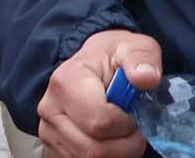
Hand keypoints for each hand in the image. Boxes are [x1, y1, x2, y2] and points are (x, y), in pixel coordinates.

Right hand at [35, 29, 160, 157]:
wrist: (91, 66)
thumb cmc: (112, 58)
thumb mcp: (133, 47)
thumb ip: (142, 57)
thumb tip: (146, 77)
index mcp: (66, 81)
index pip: (100, 122)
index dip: (126, 124)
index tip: (133, 113)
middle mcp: (50, 108)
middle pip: (94, 150)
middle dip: (126, 146)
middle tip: (134, 130)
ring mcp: (48, 131)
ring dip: (116, 155)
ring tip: (122, 135)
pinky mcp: (52, 147)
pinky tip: (109, 142)